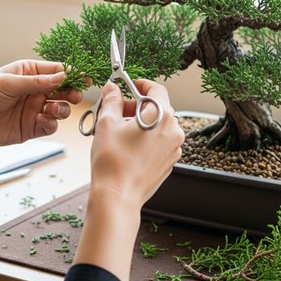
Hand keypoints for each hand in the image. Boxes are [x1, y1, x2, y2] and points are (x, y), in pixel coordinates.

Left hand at [0, 59, 82, 148]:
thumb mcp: (8, 83)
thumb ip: (37, 82)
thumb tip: (62, 77)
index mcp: (29, 72)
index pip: (56, 71)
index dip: (71, 74)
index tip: (84, 78)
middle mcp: (34, 90)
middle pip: (63, 90)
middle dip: (72, 93)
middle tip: (75, 96)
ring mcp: (34, 109)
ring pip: (60, 109)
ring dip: (62, 109)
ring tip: (54, 110)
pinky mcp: (31, 127)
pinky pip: (50, 125)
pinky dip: (50, 123)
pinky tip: (41, 120)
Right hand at [72, 79, 183, 280]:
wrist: (117, 197)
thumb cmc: (112, 162)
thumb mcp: (106, 123)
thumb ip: (111, 100)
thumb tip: (112, 89)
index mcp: (162, 117)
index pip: (156, 89)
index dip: (140, 84)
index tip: (127, 87)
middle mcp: (174, 132)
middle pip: (157, 108)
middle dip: (135, 106)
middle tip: (115, 110)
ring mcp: (173, 149)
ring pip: (158, 126)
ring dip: (140, 123)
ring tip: (117, 131)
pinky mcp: (168, 163)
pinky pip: (158, 143)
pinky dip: (145, 139)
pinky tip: (126, 147)